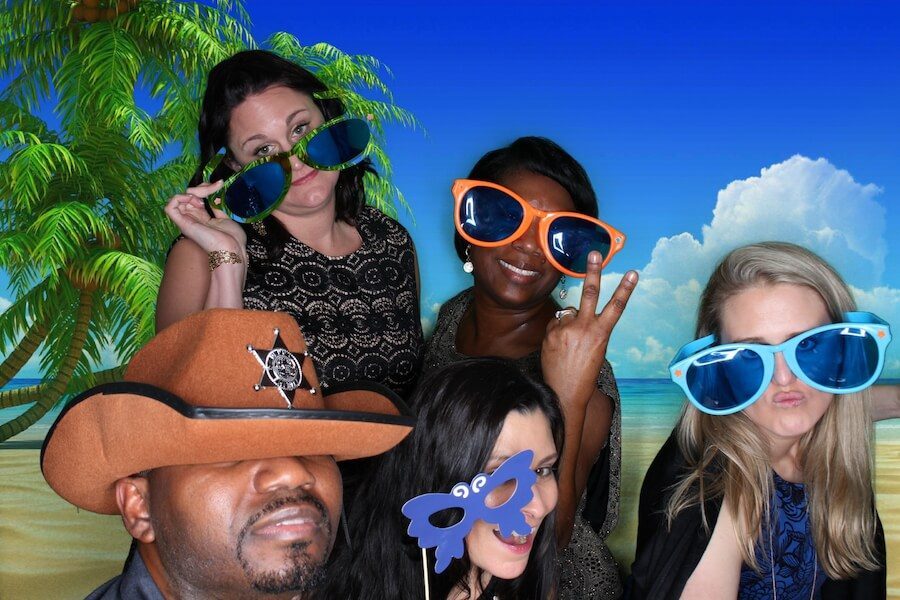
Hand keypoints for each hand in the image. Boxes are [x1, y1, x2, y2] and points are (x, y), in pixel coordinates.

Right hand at [164, 180, 246, 255]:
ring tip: (202, 198)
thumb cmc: (232, 239)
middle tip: (213, 188)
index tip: (218, 185)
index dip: (204, 187)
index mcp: (203, 217)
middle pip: (188, 196)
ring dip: (189, 193)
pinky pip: (170, 208)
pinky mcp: (183, 224)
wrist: (232, 249)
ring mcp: (187, 221)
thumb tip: (213, 196)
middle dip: (200, 187)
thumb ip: (217, 208)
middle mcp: (194, 218)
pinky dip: (177, 198)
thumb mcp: (226, 218)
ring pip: (177, 200)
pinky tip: (191, 198)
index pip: (196, 197)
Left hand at [541, 251, 637, 409]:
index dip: (626, 288)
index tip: (634, 273)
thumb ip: (588, 327)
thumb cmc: (584, 371)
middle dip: (593, 271)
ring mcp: (566, 329)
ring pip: (568, 311)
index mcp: (601, 333)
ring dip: (569, 320)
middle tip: (594, 253)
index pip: (616, 306)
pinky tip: (558, 346)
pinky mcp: (550, 332)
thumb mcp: (596, 348)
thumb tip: (573, 312)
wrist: (565, 390)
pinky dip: (557, 331)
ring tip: (569, 342)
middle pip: (589, 293)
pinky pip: (554, 323)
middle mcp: (584, 328)